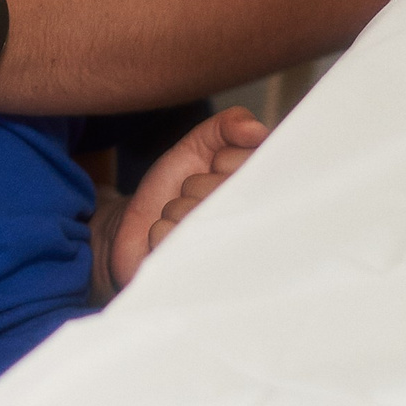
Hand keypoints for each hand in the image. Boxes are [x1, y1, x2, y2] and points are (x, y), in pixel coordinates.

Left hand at [108, 105, 267, 289]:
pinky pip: (169, 238)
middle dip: (194, 186)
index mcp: (263, 197)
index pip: (250, 165)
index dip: (222, 162)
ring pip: (191, 214)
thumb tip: (257, 130)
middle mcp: (255, 231)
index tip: (216, 168)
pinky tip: (169, 244)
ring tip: (182, 223)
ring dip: (174, 211)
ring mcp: (230, 260)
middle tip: (194, 198)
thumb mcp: (200, 145)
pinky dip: (158, 232)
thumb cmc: (177, 187)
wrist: (142, 228)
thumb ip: (227, 126)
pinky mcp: (200, 279)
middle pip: (219, 190)